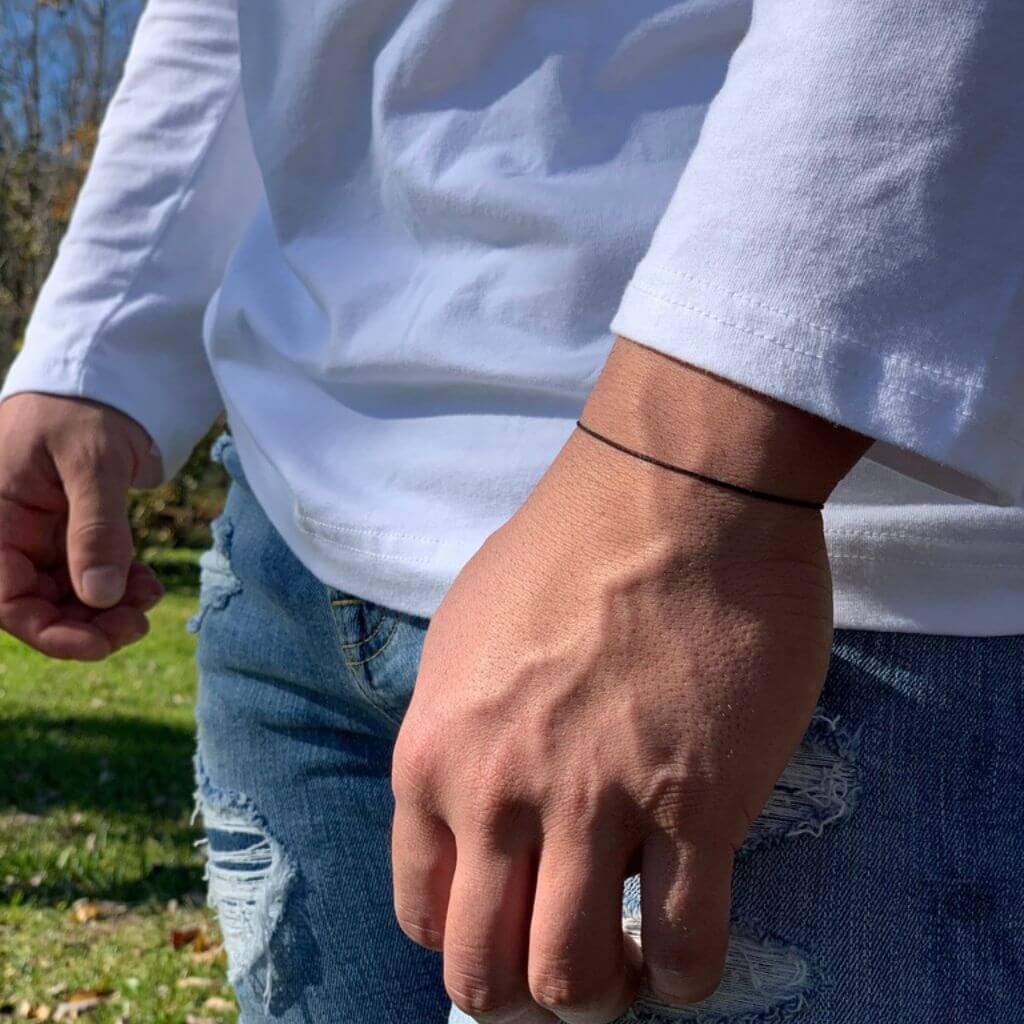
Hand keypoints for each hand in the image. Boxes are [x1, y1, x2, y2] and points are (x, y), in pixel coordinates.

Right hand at [0, 392, 164, 659]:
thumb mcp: (93, 461)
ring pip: (64, 595)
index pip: (4, 597)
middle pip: (35, 604)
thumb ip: (96, 528)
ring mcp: (37, 534)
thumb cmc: (85, 405)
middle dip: (86, 624)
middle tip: (137, 624)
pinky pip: (86, 574)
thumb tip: (100, 597)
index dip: (47, 631)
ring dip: (107, 609)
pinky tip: (147, 584)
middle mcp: (8, 532)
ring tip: (149, 599)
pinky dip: (117, 586)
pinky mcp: (66, 531)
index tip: (100, 643)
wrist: (103, 375)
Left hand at [391, 341, 867, 1022]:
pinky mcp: (696, 803)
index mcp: (433, 757)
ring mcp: (595, 805)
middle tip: (571, 971)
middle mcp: (497, 797)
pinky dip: (687, 975)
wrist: (670, 492)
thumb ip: (458, 730)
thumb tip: (478, 797)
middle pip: (486, 973)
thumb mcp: (464, 634)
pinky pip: (687, 946)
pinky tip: (690, 947)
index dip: (468, 941)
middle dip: (525, 999)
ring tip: (632, 964)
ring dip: (602, 997)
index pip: (422, 913)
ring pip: (576, 980)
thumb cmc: (566, 547)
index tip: (514, 926)